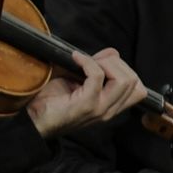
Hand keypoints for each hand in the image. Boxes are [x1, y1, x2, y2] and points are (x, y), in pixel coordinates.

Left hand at [24, 47, 144, 138]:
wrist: (33, 118)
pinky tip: (74, 59)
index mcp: (110, 106)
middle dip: (116, 64)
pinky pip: (98, 77)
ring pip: (123, 80)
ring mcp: (100, 109)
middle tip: (93, 62)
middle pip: (134, 82)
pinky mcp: (86, 105)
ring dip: (105, 64)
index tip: (101, 61)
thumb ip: (96, 68)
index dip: (123, 68)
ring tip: (85, 62)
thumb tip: (113, 53)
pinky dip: (87, 62)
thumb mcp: (78, 81)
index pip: (139, 89)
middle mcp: (109, 110)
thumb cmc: (51, 99)